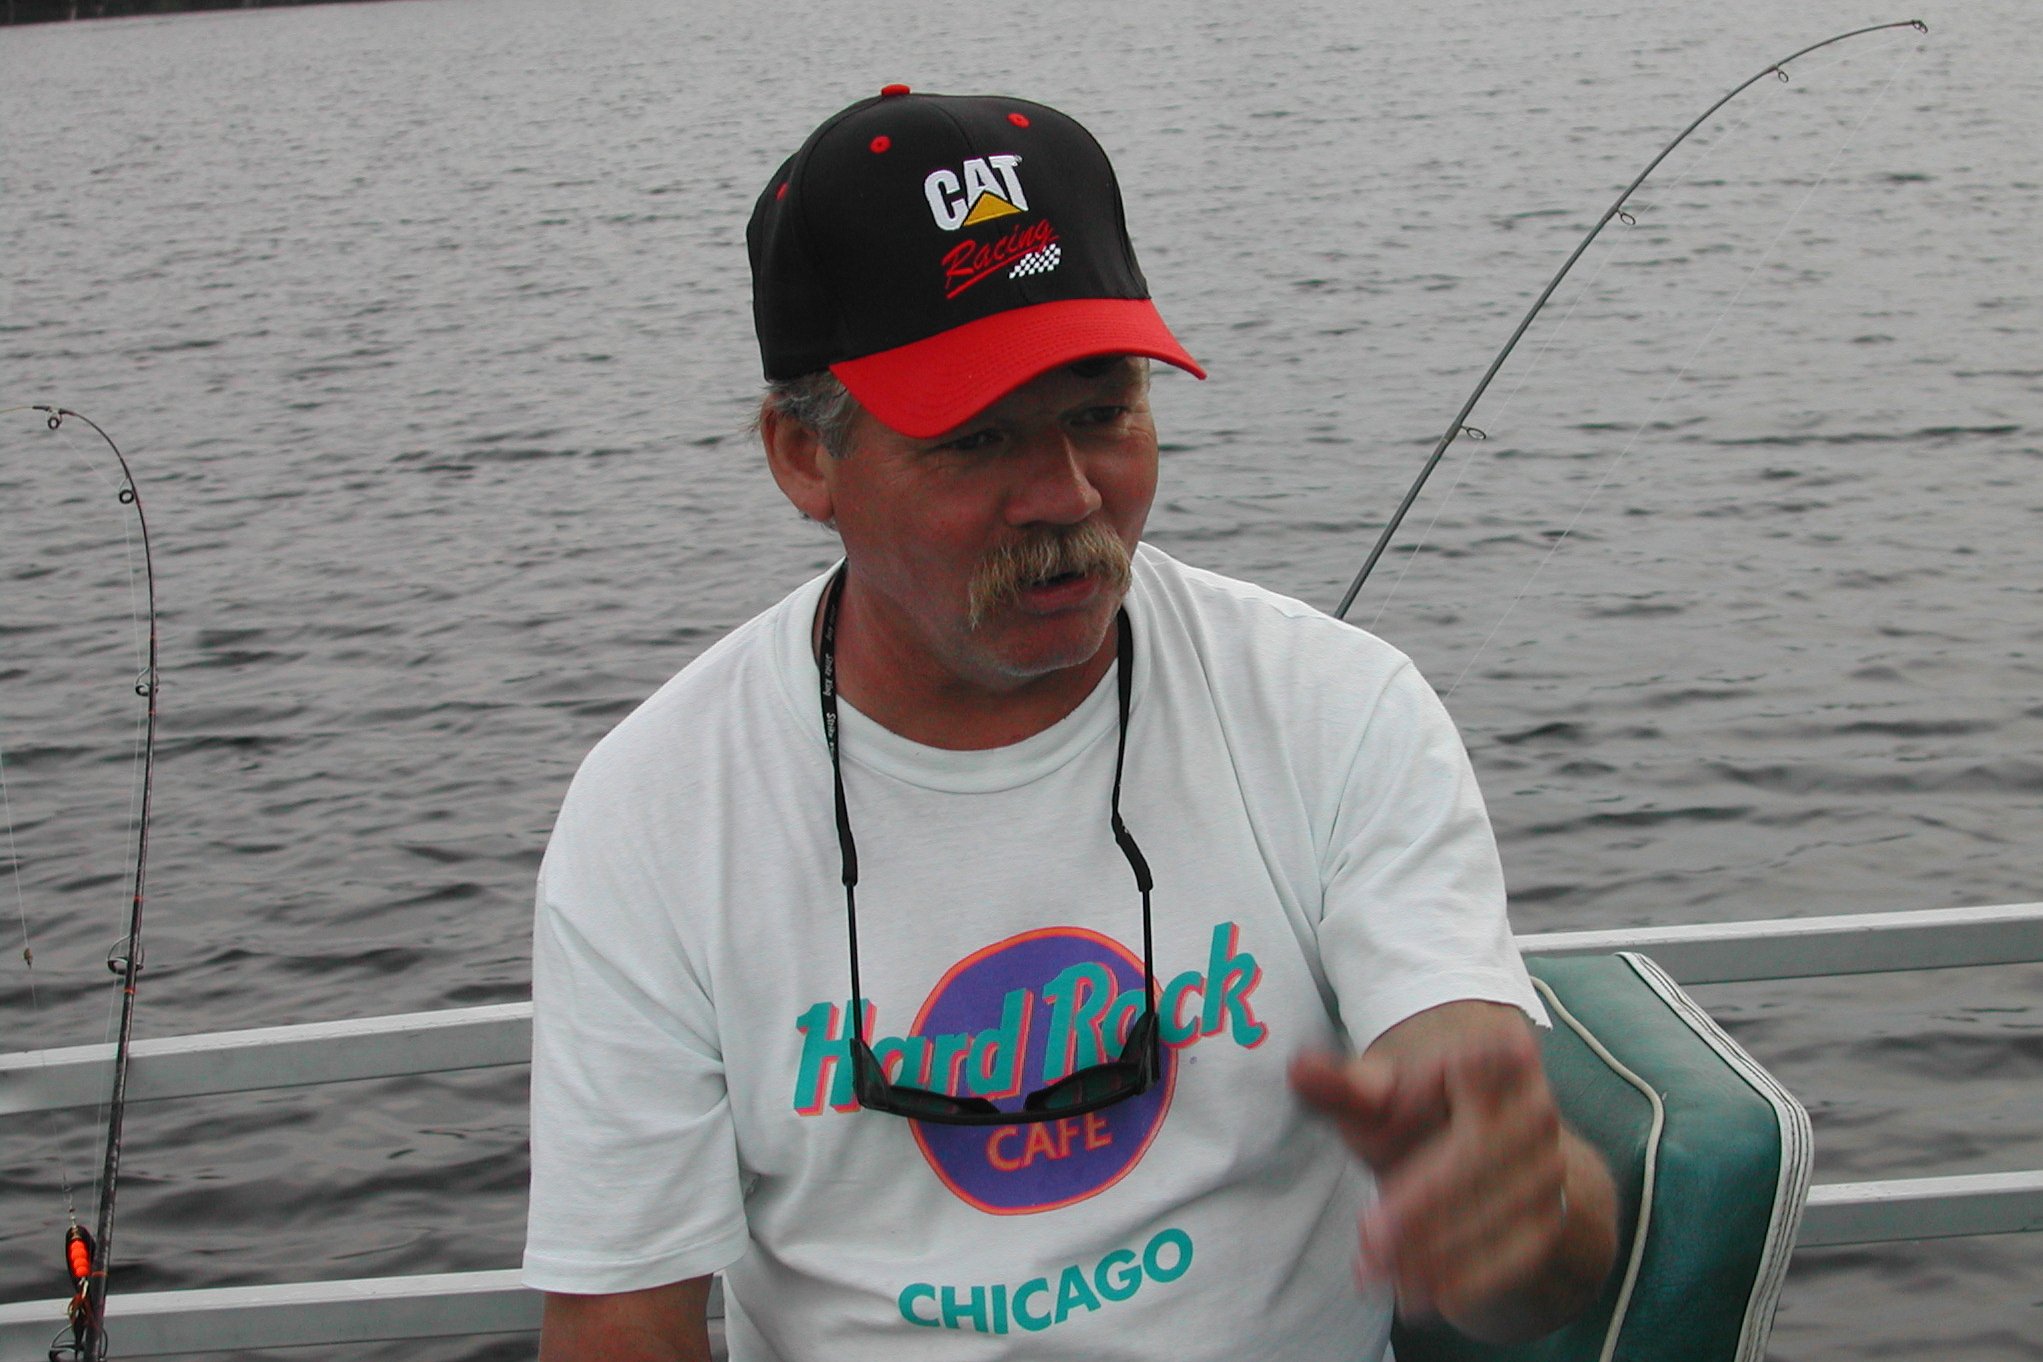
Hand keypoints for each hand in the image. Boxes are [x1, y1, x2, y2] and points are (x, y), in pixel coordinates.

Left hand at [1289, 1002, 1613, 1340]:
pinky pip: (1516, 1256)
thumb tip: (1299, 1070)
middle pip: (1482, 1153)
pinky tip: (1415, 1296)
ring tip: (1375, 1273)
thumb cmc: (1420, 1116)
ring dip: (1436, 1250)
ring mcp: (1549, 1167)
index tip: (1423, 1084)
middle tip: (1367, 1239)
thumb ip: (1344, 1087)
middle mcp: (1534, 1108)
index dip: (1457, 1075)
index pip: (1480, 1060)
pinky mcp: (1550, 1221)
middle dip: (1424, 1202)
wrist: (1489, 1158)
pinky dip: (1467, 1281)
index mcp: (1495, 1053)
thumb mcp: (1382, 1097)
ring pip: (1499, 1211)